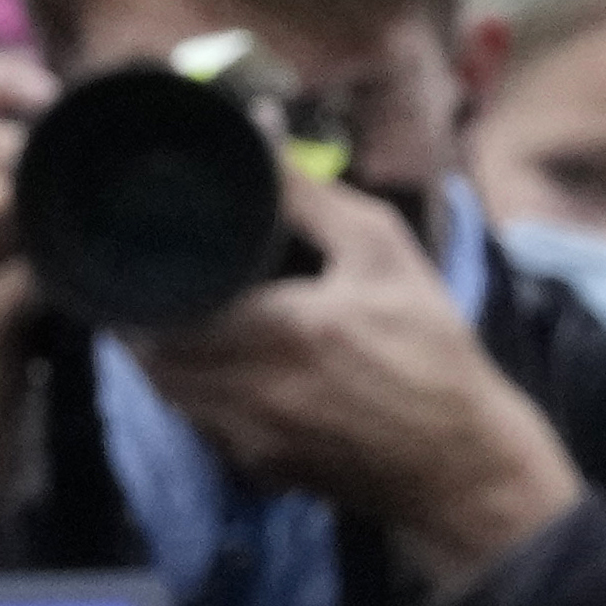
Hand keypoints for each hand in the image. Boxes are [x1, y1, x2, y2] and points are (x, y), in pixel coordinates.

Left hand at [128, 169, 580, 595]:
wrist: (463, 462)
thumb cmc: (432, 350)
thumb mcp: (386, 257)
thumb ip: (313, 200)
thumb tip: (259, 138)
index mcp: (284, 329)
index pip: (169, 301)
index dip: (142, 278)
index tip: (145, 250)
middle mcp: (254, 388)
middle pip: (150, 349)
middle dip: (141, 315)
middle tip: (149, 279)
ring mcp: (248, 435)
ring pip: (164, 389)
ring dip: (158, 354)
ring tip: (170, 316)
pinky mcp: (254, 467)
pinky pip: (194, 422)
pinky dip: (189, 392)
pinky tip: (209, 366)